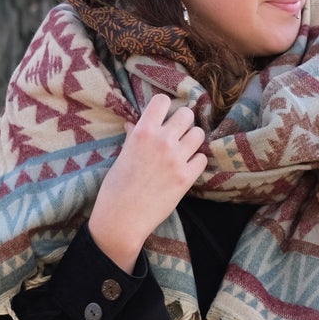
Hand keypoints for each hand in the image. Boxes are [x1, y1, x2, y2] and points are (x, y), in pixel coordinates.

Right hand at [88, 93, 206, 270]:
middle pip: (186, 114)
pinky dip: (195, 162)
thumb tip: (134, 124)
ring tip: (183, 150)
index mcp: (142, 132)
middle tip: (176, 134)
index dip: (164, 107)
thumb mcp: (122, 156)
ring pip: (199, 134)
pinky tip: (185, 167)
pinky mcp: (186, 177)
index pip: (162, 101)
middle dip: (182, 123)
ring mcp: (176, 159)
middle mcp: (162, 141)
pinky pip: (202, 158)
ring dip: (192, 140)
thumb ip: (133, 137)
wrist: (122, 218)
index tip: (163, 117)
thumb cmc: (115, 187)